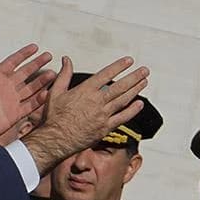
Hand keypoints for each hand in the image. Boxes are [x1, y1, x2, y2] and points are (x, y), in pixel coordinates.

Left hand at [0, 45, 55, 159]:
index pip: (13, 62)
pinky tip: (47, 94)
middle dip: (37, 64)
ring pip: (31, 88)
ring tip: (52, 74)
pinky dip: (38, 100)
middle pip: (25, 73)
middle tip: (49, 56)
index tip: (35, 47)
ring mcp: (12, 100)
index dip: (24, 54)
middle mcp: (7, 87)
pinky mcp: (15, 114)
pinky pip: (30, 106)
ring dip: (41, 81)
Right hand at [22, 56, 149, 173]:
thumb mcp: (56, 92)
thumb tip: (66, 59)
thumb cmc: (54, 117)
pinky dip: (132, 111)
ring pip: (123, 100)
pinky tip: (140, 104)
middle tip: (145, 70)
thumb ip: (64, 74)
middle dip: (134, 77)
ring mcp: (103, 115)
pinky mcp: (105, 128)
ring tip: (144, 81)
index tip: (129, 61)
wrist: (56, 140)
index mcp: (85, 90)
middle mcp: (97, 101)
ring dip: (136, 90)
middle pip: (120, 87)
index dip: (119, 66)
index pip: (106, 74)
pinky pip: (122, 118)